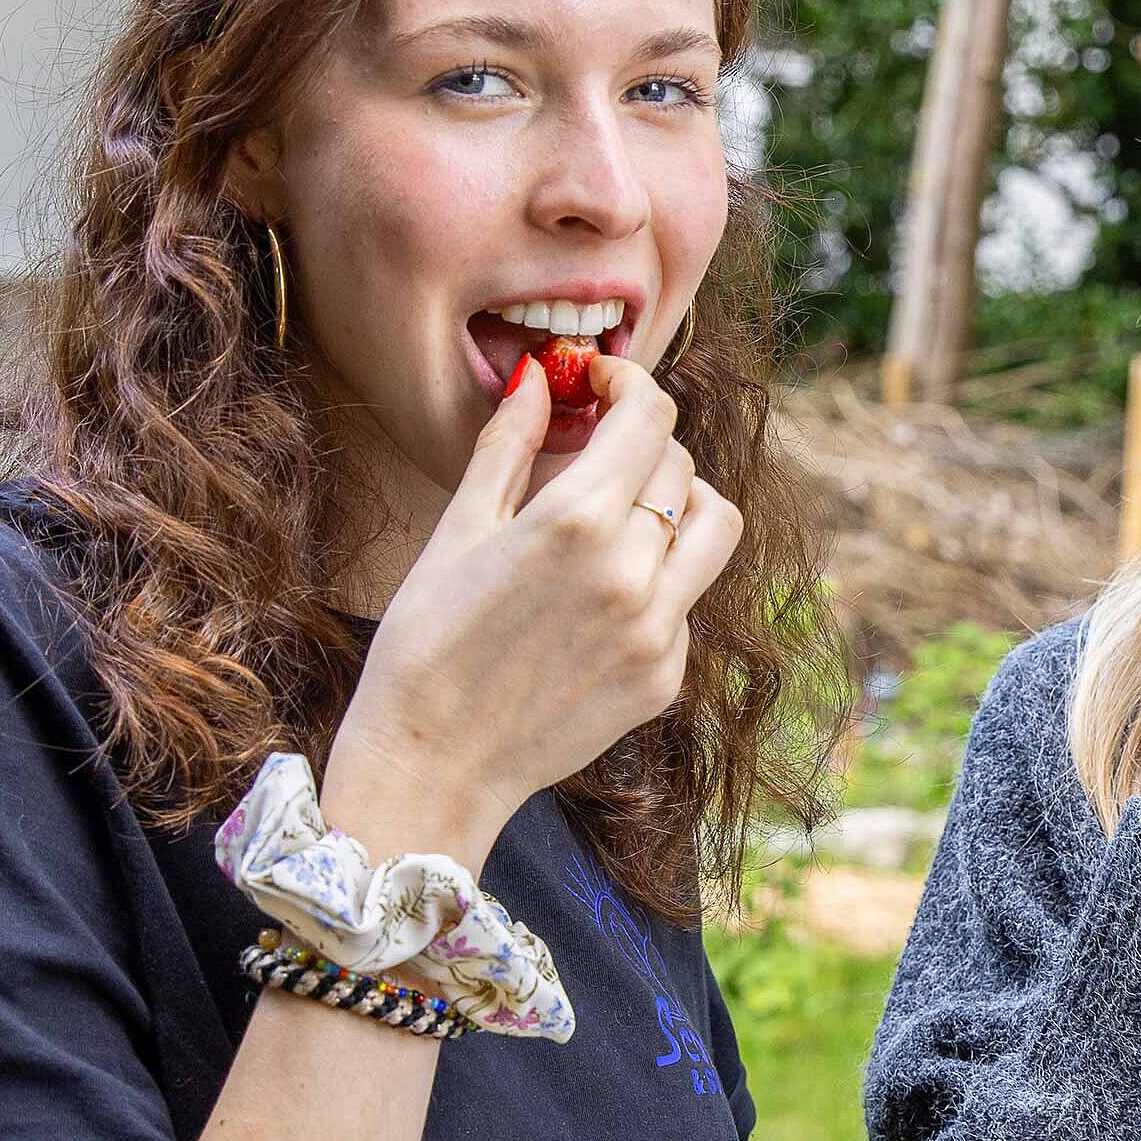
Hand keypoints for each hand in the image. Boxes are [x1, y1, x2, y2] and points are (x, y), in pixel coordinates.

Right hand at [325, 356, 744, 861]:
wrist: (433, 764)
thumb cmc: (426, 640)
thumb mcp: (459, 529)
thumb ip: (509, 444)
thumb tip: (539, 376)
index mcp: (576, 522)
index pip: (650, 417)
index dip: (629, 382)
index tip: (603, 380)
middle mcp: (632, 573)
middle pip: (680, 466)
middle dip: (641, 444)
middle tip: (597, 449)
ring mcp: (659, 630)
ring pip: (713, 527)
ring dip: (678, 503)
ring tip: (625, 512)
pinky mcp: (666, 676)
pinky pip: (688, 598)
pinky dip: (659, 578)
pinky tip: (599, 595)